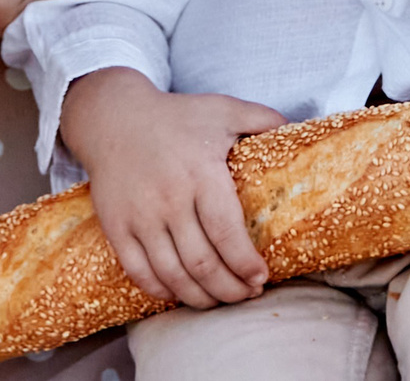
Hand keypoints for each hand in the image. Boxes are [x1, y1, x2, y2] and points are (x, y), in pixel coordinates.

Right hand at [62, 68, 284, 308]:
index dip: (245, 263)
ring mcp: (140, 217)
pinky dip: (162, 291)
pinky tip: (180, 293)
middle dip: (230, 289)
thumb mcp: (221, 108)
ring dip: (200, 298)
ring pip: (173, 274)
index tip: (262, 277)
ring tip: (219, 300)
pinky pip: (140, 272)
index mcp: (201, 174)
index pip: (226, 232)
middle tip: (247, 295)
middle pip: (203, 263)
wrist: (114, 118)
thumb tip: (295, 129)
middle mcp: (170, 200)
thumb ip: (260, 118)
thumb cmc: (176, 116)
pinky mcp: (117, 227)